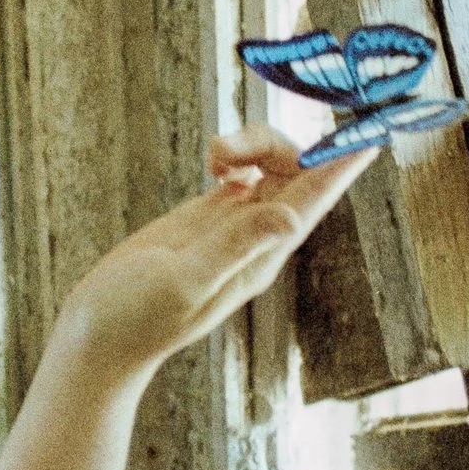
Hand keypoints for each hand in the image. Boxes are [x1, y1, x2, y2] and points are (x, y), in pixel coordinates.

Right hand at [54, 125, 377, 386]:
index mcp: (261, 258)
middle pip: (295, 175)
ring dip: (250, 147)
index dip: (341, 168)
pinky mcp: (209, 219)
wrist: (99, 336)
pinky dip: (237, 156)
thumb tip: (289, 219)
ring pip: (271, 170)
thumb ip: (233, 248)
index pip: (312, 204)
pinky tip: (215, 162)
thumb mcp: (182, 281)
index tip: (369, 133)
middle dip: (270, 144)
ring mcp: (235, 229)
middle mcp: (258, 241)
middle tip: (221, 151)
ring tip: (212, 156)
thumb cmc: (134, 317)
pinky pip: (247, 176)